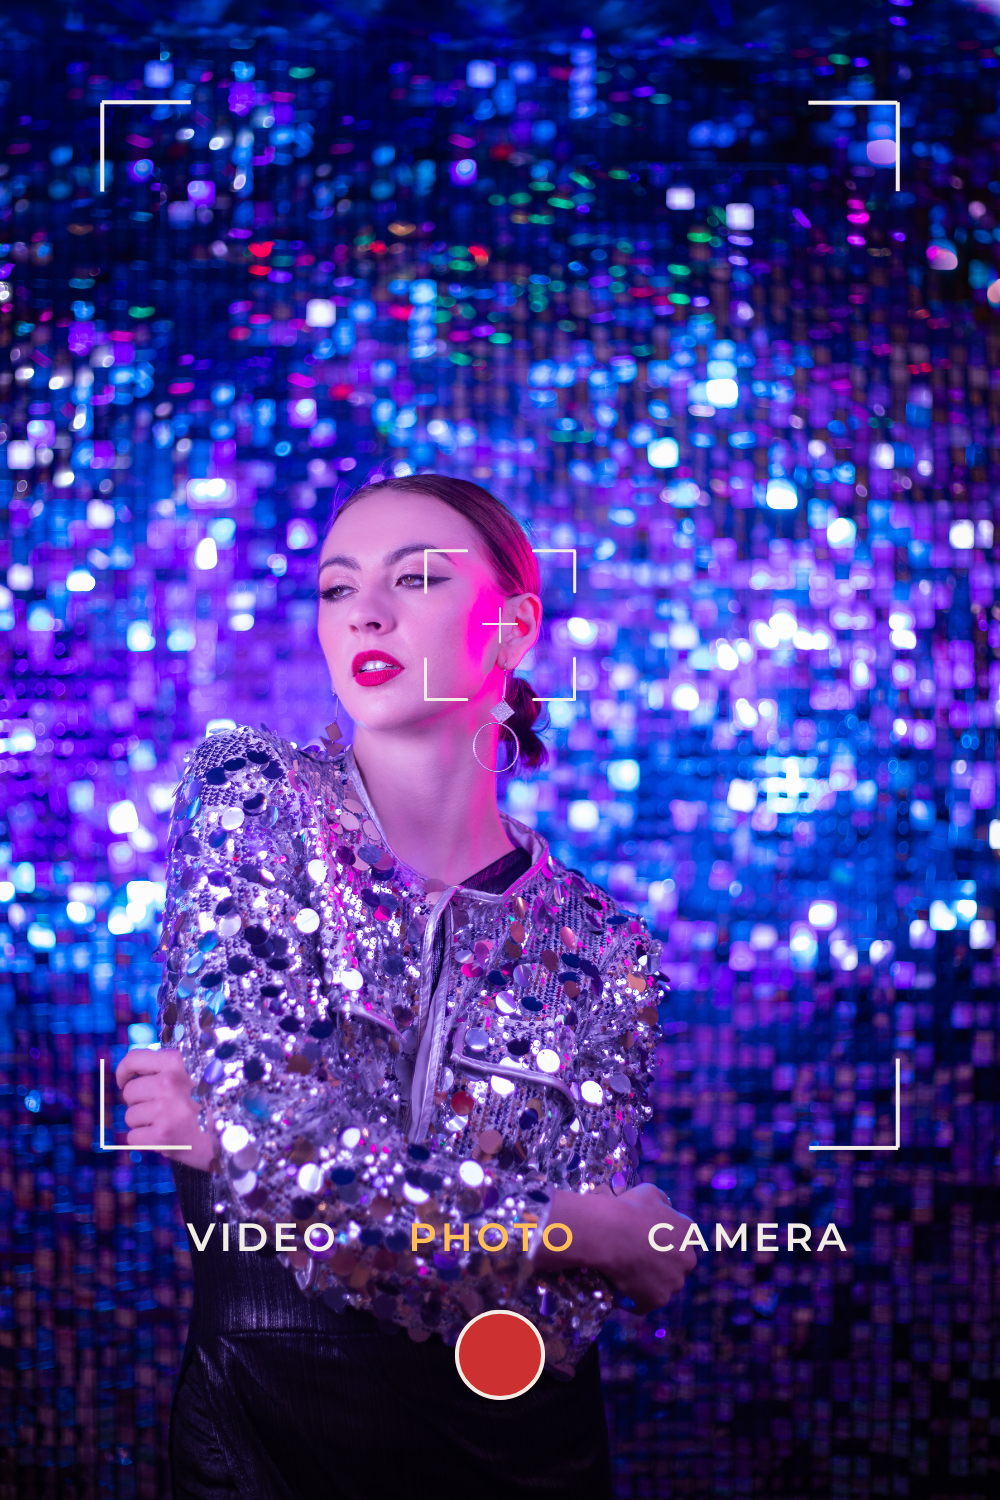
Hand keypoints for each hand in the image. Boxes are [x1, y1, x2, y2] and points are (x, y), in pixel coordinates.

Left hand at [115, 1047, 217, 1170]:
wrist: (232, 1139)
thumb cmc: (211, 1107)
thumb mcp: (195, 1076)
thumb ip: (167, 1071)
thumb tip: (133, 1075)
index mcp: (177, 1063)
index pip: (134, 1059)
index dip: (124, 1072)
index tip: (125, 1082)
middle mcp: (169, 1082)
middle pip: (130, 1091)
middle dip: (138, 1103)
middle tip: (158, 1110)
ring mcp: (165, 1109)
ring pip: (129, 1116)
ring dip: (143, 1123)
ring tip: (166, 1125)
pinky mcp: (162, 1135)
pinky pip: (133, 1138)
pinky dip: (145, 1142)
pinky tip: (165, 1139)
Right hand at [594, 1183, 698, 1312]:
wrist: (609, 1233)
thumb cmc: (628, 1209)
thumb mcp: (650, 1192)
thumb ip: (664, 1202)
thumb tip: (667, 1207)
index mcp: (688, 1232)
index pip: (683, 1240)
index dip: (666, 1242)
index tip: (650, 1242)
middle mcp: (687, 1259)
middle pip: (677, 1265)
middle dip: (663, 1264)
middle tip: (638, 1260)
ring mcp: (674, 1282)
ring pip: (664, 1285)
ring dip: (650, 1283)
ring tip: (627, 1276)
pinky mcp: (658, 1299)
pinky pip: (646, 1302)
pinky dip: (635, 1300)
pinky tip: (621, 1293)